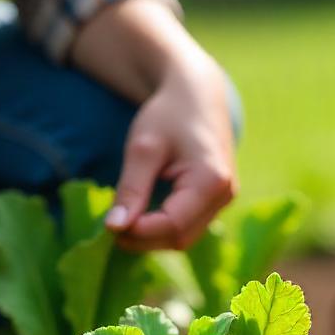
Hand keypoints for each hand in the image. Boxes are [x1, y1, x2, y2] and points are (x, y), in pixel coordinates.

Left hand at [105, 57, 236, 251]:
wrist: (196, 96)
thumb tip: (114, 228)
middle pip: (180, 237)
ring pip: (184, 237)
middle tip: (111, 227)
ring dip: (152, 236)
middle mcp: (225, 196)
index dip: (140, 232)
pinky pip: (187, 227)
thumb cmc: (168, 115)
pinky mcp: (216, 203)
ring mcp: (223, 201)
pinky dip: (161, 228)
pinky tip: (142, 215)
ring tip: (124, 219)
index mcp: (212, 180)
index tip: (109, 227)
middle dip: (144, 238)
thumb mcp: (143, 148)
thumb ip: (130, 189)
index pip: (173, 225)